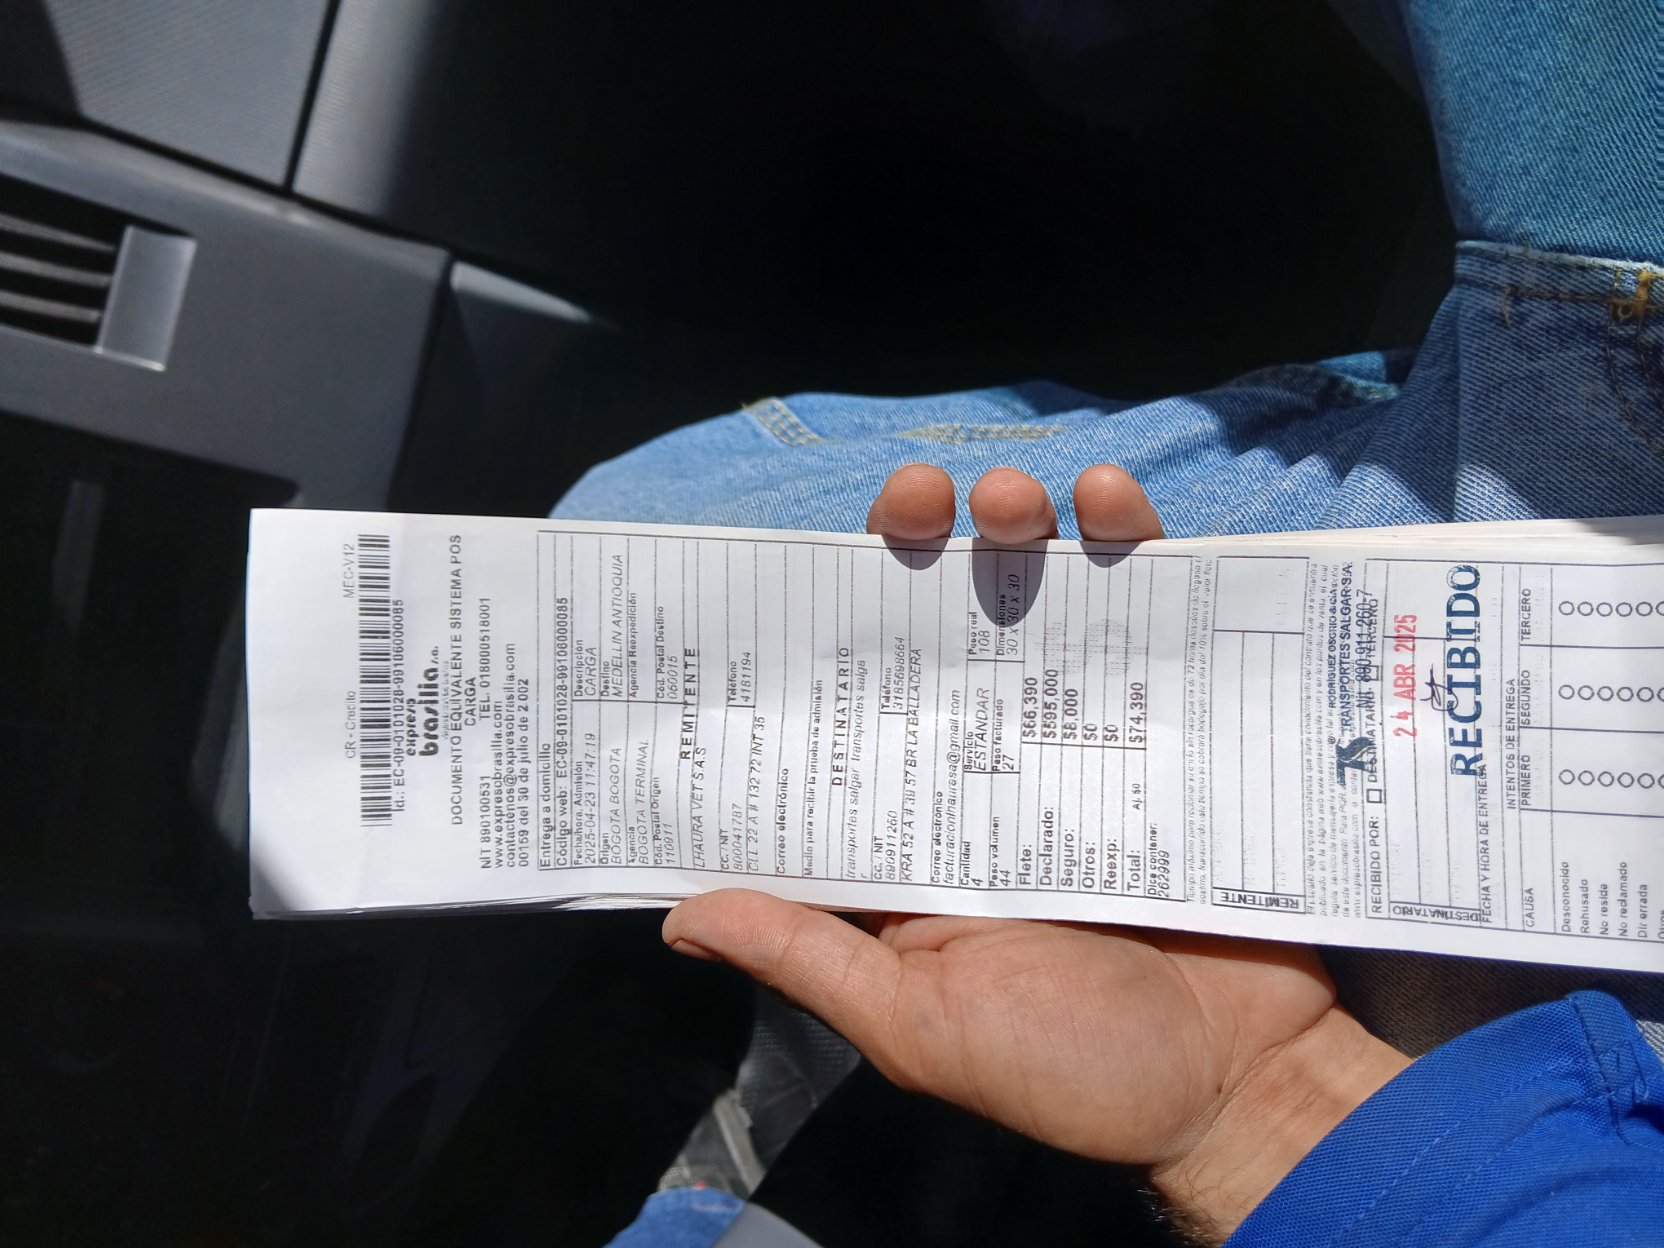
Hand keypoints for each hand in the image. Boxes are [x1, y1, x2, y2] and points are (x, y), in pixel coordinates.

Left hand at [665, 463, 1407, 1241]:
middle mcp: (985, 761)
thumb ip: (810, 956)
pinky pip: (1151, 614)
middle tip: (915, 501)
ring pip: (1034, 595)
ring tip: (1012, 502)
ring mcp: (1082, 732)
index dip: (808, 632)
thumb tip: (681, 915)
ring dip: (1016, 524)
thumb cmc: (1073, 1074)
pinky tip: (1105, 502)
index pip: (842, 704)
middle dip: (913, 542)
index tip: (781, 567)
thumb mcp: (920, 1024)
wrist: (1247, 1093)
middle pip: (933, 622)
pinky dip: (1130, 543)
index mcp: (910, 823)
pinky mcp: (1175, 718)